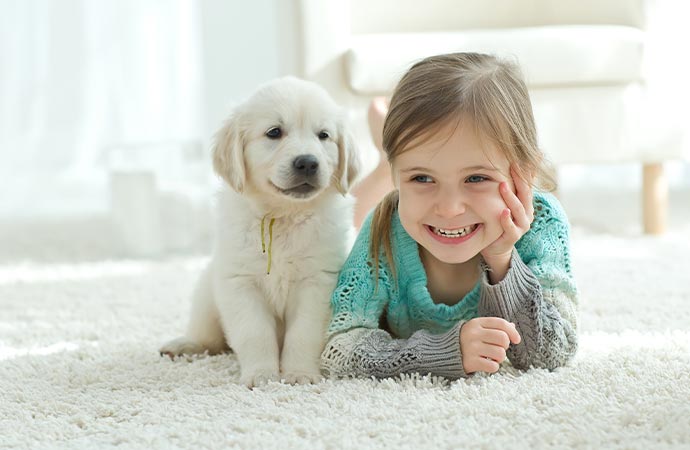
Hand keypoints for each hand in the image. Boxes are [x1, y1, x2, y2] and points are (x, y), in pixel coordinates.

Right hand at [460, 317, 521, 373]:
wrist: (445, 352)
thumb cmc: (466, 340)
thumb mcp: (477, 328)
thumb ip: (494, 327)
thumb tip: (512, 327)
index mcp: (476, 323)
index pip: (501, 323)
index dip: (512, 332)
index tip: (516, 340)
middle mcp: (473, 334)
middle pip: (503, 338)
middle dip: (505, 346)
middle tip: (498, 349)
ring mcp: (471, 348)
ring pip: (500, 353)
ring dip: (500, 358)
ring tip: (492, 358)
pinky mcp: (470, 362)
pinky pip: (493, 366)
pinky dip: (493, 367)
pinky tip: (486, 364)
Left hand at [481, 166, 533, 281]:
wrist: (497, 247)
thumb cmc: (500, 221)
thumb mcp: (506, 203)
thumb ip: (508, 189)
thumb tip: (506, 166)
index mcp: (526, 203)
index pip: (528, 183)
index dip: (527, 170)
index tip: (523, 156)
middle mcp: (527, 213)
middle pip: (525, 193)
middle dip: (520, 178)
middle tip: (513, 164)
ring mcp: (521, 225)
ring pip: (518, 209)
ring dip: (510, 197)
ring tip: (503, 185)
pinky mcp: (513, 237)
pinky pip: (511, 228)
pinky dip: (507, 220)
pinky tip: (503, 212)